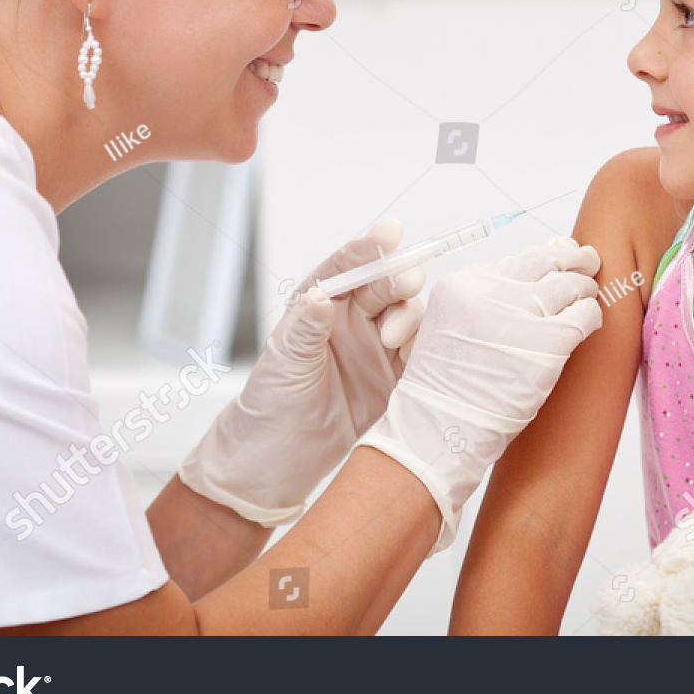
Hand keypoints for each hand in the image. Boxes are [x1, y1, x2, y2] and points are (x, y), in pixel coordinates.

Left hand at [176, 219, 426, 525]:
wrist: (279, 460)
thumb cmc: (270, 404)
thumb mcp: (283, 363)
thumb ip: (304, 329)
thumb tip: (321, 297)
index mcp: (319, 306)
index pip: (347, 267)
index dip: (369, 248)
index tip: (389, 233)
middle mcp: (351, 321)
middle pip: (384, 286)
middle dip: (398, 278)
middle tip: (403, 283)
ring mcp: (375, 348)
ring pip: (407, 316)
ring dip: (409, 317)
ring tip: (393, 337)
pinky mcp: (394, 377)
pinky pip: (419, 354)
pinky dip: (423, 349)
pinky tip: (414, 355)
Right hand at [357, 236, 602, 553]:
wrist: (442, 430)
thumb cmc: (450, 388)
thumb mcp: (452, 325)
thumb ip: (488, 297)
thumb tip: (540, 265)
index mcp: (462, 284)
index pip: (518, 258)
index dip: (547, 256)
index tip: (562, 257)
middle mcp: (489, 292)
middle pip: (547, 261)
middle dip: (574, 260)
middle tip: (589, 263)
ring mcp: (520, 315)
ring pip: (571, 284)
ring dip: (585, 290)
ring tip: (587, 299)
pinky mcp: (548, 342)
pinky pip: (585, 314)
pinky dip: (592, 316)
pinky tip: (588, 325)